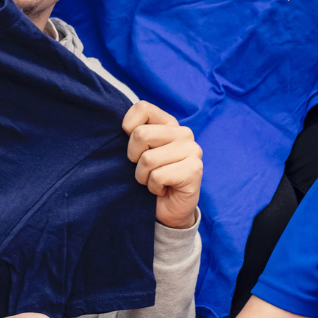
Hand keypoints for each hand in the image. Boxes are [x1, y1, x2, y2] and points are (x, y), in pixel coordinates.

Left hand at [124, 100, 201, 228]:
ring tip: (154, 181)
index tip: (135, 148)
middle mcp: (184, 133)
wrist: (168, 209)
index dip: (129, 129)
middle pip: (141, 134)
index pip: (143, 108)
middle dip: (134, 158)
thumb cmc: (150, 178)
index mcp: (169, 124)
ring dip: (144, 177)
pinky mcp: (194, 170)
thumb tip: (123, 127)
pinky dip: (154, 187)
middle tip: (145, 169)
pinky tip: (164, 188)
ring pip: (148, 158)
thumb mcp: (139, 152)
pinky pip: (158, 176)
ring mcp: (192, 150)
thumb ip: (134, 134)